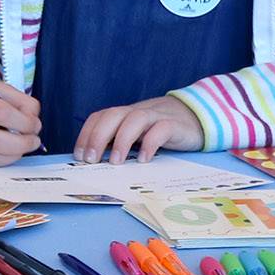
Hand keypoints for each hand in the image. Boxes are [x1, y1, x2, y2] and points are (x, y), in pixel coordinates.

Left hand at [74, 95, 202, 162]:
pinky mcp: (174, 125)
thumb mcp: (136, 135)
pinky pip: (161, 129)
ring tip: (116, 162)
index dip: (86, 134)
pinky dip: (150, 143)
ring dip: (122, 140)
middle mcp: (136, 112)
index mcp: (124, 115)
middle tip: (91, 160)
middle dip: (98, 137)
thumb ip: (118, 142)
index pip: (99, 117)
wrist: (195, 118)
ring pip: (135, 119)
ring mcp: (156, 116)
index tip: (79, 155)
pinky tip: (144, 159)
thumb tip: (94, 162)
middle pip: (112, 116)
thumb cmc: (159, 130)